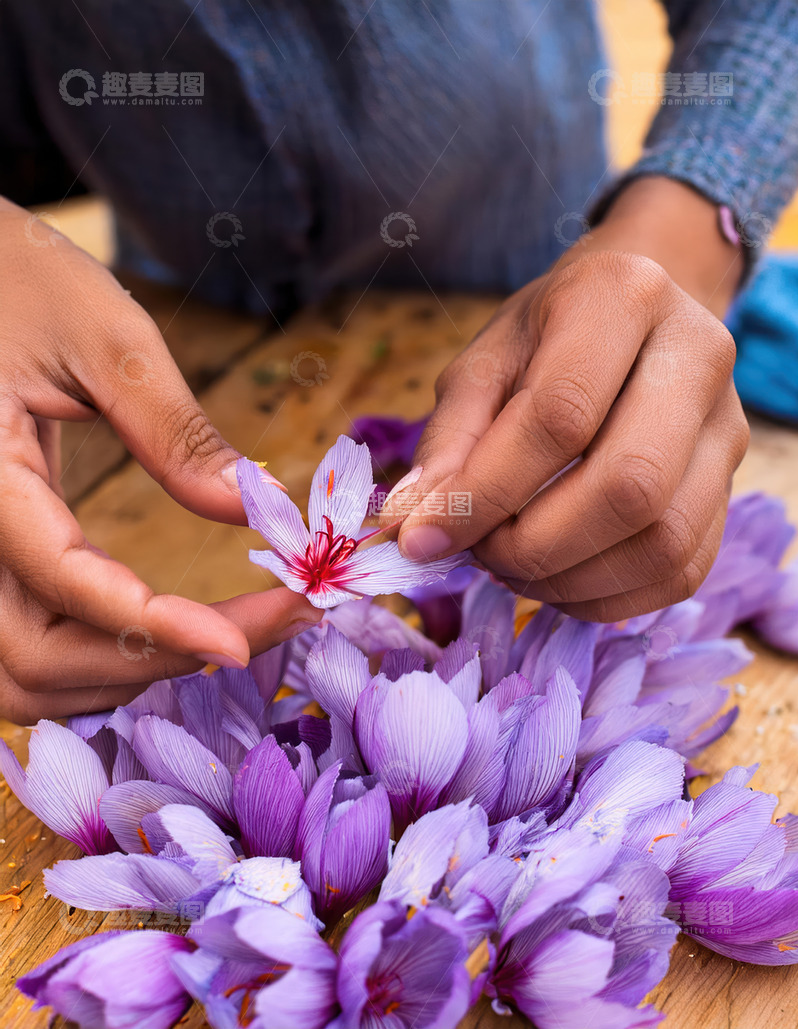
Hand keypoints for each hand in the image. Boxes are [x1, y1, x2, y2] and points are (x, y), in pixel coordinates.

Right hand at [0, 197, 319, 722]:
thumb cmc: (18, 274)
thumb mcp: (105, 338)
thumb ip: (174, 432)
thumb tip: (255, 505)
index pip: (64, 580)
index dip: (154, 624)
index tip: (242, 638)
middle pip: (35, 660)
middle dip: (156, 660)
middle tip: (268, 624)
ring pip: (23, 675)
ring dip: (125, 674)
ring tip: (227, 632)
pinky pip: (26, 645)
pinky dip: (96, 660)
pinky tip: (165, 631)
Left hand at [386, 178, 749, 620]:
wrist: (633, 321)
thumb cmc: (547, 338)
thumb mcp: (484, 364)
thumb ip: (450, 441)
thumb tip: (414, 526)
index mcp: (623, 299)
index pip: (559, 416)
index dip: (486, 492)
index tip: (425, 537)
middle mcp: (698, 357)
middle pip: (630, 486)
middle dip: (536, 544)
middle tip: (482, 554)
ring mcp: (728, 428)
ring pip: (663, 540)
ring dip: (570, 578)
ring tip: (513, 566)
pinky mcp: (730, 487)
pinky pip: (680, 570)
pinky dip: (607, 596)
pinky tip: (557, 580)